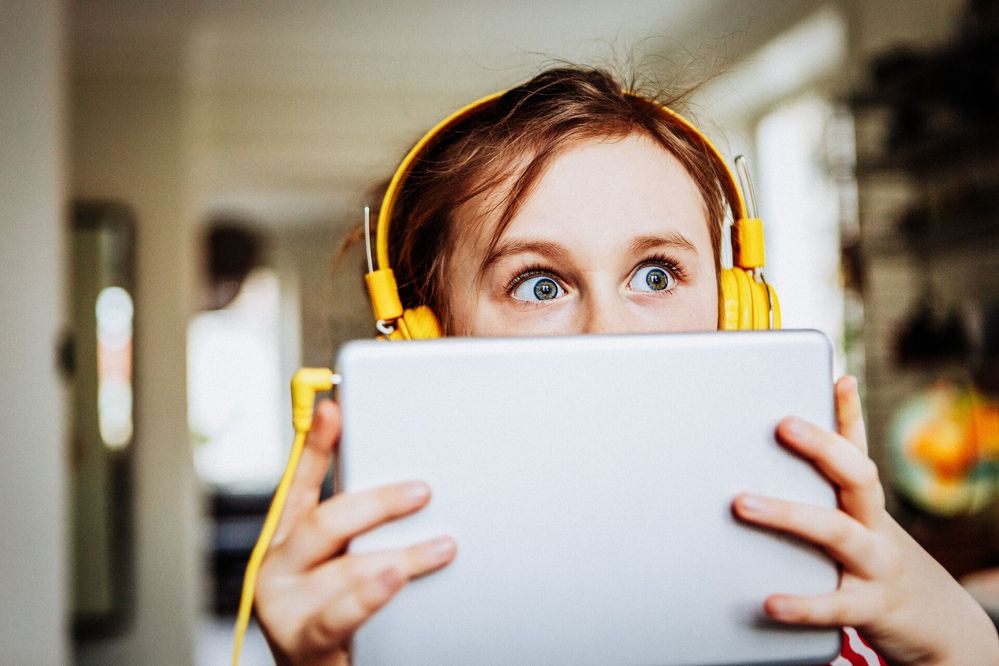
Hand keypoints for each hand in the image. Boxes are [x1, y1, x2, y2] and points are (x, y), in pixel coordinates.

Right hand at [254, 399, 456, 664]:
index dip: (317, 443)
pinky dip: (372, 595)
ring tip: (442, 546)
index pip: (301, 481)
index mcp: (288, 538)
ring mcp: (285, 607)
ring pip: (343, 569)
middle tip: (423, 492)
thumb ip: (361, 521)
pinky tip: (396, 579)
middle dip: (378, 503)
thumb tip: (408, 479)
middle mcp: (278, 567)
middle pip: (324, 522)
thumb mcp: (343, 560)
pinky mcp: (304, 643)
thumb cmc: (338, 613)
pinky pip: (339, 615)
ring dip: (399, 555)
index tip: (335, 406)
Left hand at [732, 376, 998, 665]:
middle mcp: (876, 527)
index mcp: (865, 505)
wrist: (935, 628)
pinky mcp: (870, 609)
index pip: (859, 450)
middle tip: (782, 425)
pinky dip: (803, 603)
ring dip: (789, 514)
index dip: (849, 414)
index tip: (836, 380)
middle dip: (823, 447)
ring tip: (742, 503)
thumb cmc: (874, 564)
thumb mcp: (859, 525)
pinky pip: (835, 605)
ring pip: (838, 533)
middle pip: (858, 477)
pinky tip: (770, 601)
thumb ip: (825, 490)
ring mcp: (876, 567)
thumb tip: (785, 447)